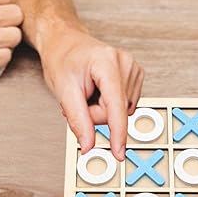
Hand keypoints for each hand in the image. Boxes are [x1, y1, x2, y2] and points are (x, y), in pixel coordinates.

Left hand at [37, 22, 143, 160]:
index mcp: (107, 61)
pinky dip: (110, 104)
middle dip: (95, 114)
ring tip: (89, 92)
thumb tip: (89, 144)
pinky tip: (99, 90)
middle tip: (79, 99)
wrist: (66, 42)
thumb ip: (78, 119)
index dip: (117, 133)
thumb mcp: (63, 89)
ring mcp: (132, 67)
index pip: (116, 105)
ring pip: (122, 110)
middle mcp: (125, 62)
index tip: (118, 153)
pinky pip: (125, 105)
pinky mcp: (135, 74)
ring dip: (102, 109)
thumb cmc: (62, 59)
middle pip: (116, 111)